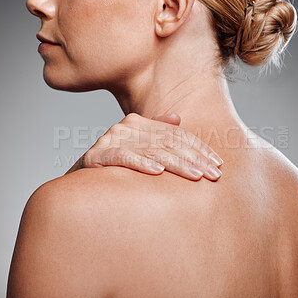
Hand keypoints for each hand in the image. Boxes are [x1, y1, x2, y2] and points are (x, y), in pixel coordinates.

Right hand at [65, 113, 222, 180]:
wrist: (80, 178)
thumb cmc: (114, 164)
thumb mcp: (137, 147)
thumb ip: (156, 132)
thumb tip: (177, 119)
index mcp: (139, 123)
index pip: (176, 134)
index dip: (199, 148)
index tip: (217, 163)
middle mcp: (126, 127)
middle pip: (168, 142)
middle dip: (194, 158)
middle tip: (214, 174)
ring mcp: (111, 139)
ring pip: (152, 150)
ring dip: (177, 164)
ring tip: (196, 176)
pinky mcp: (97, 155)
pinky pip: (124, 158)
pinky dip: (142, 164)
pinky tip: (158, 172)